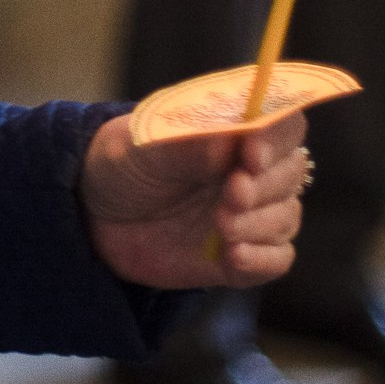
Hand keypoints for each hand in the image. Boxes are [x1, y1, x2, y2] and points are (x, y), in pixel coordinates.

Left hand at [80, 110, 308, 291]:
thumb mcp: (141, 149)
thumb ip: (185, 146)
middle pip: (290, 173)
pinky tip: (232, 256)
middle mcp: (249, 170)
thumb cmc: (121, 166)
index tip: (252, 155)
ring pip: (286, 217)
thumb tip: (229, 141)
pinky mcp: (240, 254)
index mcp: (233, 131)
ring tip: (220, 225)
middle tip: (231, 194)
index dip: (277, 138)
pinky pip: (276, 259)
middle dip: (265, 186)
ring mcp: (248, 213)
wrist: (94, 217)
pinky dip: (261, 259)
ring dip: (259, 224)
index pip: (283, 123)